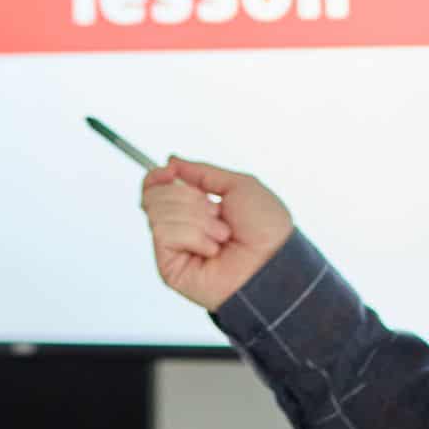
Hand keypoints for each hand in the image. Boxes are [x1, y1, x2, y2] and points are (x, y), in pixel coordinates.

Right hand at [139, 156, 294, 311]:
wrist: (274, 262)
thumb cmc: (266, 228)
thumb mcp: (238, 185)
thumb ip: (202, 172)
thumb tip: (172, 161)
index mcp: (196, 208)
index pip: (156, 188)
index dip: (156, 177)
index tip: (168, 170)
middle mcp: (182, 227)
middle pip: (154, 196)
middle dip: (189, 198)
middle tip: (216, 212)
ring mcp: (174, 248)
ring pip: (158, 211)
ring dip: (197, 218)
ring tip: (221, 234)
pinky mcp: (168, 267)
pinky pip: (164, 232)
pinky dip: (193, 235)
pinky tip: (212, 249)